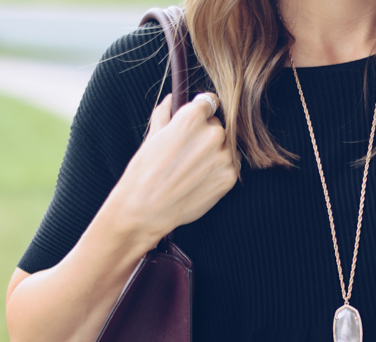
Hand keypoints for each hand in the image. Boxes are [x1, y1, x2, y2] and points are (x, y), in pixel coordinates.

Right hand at [104, 91, 239, 252]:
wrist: (146, 208)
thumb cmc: (144, 171)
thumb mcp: (152, 136)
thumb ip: (165, 113)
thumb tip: (172, 99)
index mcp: (193, 116)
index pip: (209, 102)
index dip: (202, 111)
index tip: (198, 120)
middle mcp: (213, 133)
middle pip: (218, 125)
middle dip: (206, 134)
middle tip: (189, 152)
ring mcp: (225, 156)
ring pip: (226, 146)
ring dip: (215, 153)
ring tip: (193, 168)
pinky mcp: (230, 177)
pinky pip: (230, 166)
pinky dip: (219, 170)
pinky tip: (200, 179)